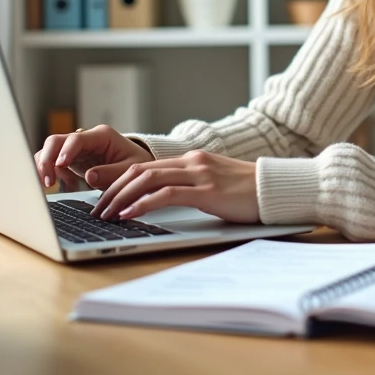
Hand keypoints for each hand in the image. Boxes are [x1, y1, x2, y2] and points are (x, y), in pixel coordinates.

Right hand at [34, 124, 152, 190]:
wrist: (136, 166)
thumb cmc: (134, 164)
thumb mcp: (129, 169)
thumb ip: (111, 172)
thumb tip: (89, 177)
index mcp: (102, 136)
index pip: (76, 139)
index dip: (65, 151)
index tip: (60, 165)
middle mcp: (85, 138)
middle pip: (56, 141)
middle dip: (47, 159)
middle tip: (48, 182)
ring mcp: (76, 148)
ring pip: (50, 150)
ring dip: (45, 166)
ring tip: (51, 185)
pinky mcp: (71, 158)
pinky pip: (53, 162)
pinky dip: (52, 173)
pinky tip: (65, 184)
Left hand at [90, 150, 258, 224]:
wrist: (277, 189)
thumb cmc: (249, 192)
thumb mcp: (215, 184)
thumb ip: (192, 186)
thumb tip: (165, 201)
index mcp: (191, 160)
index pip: (145, 166)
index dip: (118, 181)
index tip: (103, 198)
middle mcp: (192, 162)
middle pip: (139, 171)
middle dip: (112, 190)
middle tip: (97, 210)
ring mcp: (200, 174)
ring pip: (147, 180)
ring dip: (121, 198)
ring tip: (106, 214)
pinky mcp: (208, 191)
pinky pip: (167, 195)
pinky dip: (143, 204)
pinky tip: (130, 214)